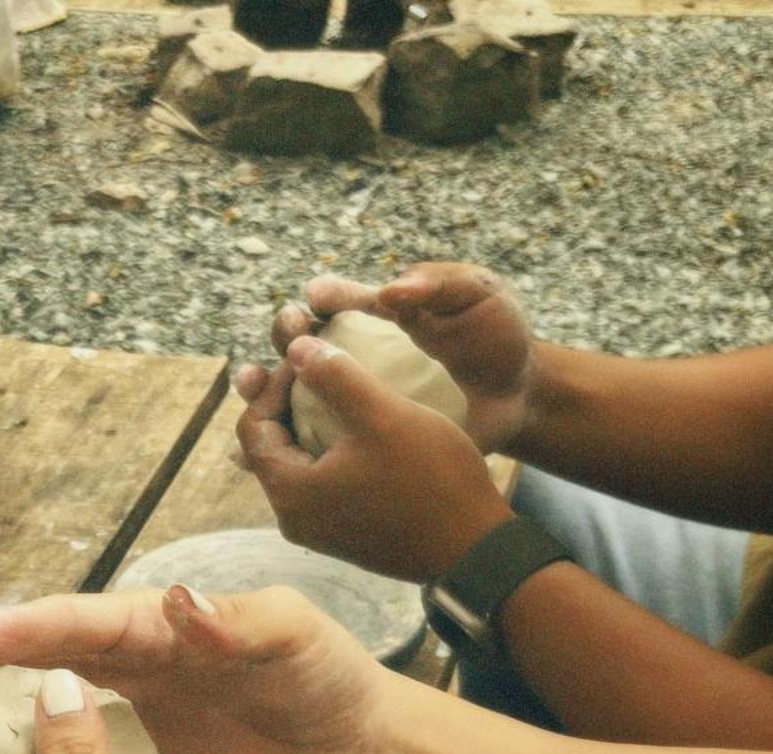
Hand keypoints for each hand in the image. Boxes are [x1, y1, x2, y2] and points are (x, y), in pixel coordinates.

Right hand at [0, 585, 384, 753]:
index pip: (72, 623)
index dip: (20, 630)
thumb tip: (181, 602)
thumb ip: (238, 621)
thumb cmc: (324, 676)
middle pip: (23, 670)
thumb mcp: (292, 634)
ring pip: (26, 730)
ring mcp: (115, 736)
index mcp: (147, 628)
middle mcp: (117, 677)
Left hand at [234, 338, 514, 583]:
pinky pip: (322, 482)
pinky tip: (358, 427)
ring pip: (298, 463)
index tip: (309, 356)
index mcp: (289, 494)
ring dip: (310, 424)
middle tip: (316, 366)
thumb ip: (335, 377)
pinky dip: (330, 449)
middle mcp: (294, 519)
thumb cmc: (433, 481)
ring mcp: (320, 531)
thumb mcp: (383, 417)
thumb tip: (294, 346)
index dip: (273, 384)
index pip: (252, 426)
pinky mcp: (346, 534)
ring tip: (337, 389)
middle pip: (270, 446)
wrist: (477, 550)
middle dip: (286, 402)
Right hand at [265, 262, 536, 453]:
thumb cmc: (497, 335)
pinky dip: (276, 451)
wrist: (520, 396)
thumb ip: (439, 283)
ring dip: (262, 391)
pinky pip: (311, 446)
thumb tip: (389, 291)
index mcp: (375, 315)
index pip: (335, 302)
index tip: (317, 301)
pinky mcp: (360, 441)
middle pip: (301, 344)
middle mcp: (354, 355)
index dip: (322, 298)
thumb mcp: (479, 294)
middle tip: (289, 336)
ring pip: (292, 395)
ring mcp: (354, 401)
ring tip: (251, 388)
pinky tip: (252, 451)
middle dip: (284, 337)